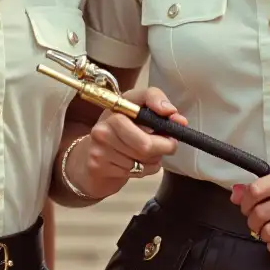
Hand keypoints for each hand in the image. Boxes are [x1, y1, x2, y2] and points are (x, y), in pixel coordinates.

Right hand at [72, 86, 187, 198]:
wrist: (90, 158)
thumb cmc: (120, 133)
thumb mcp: (137, 113)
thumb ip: (159, 110)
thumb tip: (179, 120)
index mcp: (117, 106)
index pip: (145, 98)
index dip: (160, 107)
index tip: (173, 117)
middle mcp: (105, 124)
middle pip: (146, 144)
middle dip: (163, 147)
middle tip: (167, 145)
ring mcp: (99, 146)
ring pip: (144, 160)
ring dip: (153, 160)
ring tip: (145, 154)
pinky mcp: (98, 165)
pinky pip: (136, 172)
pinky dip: (144, 171)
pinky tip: (134, 164)